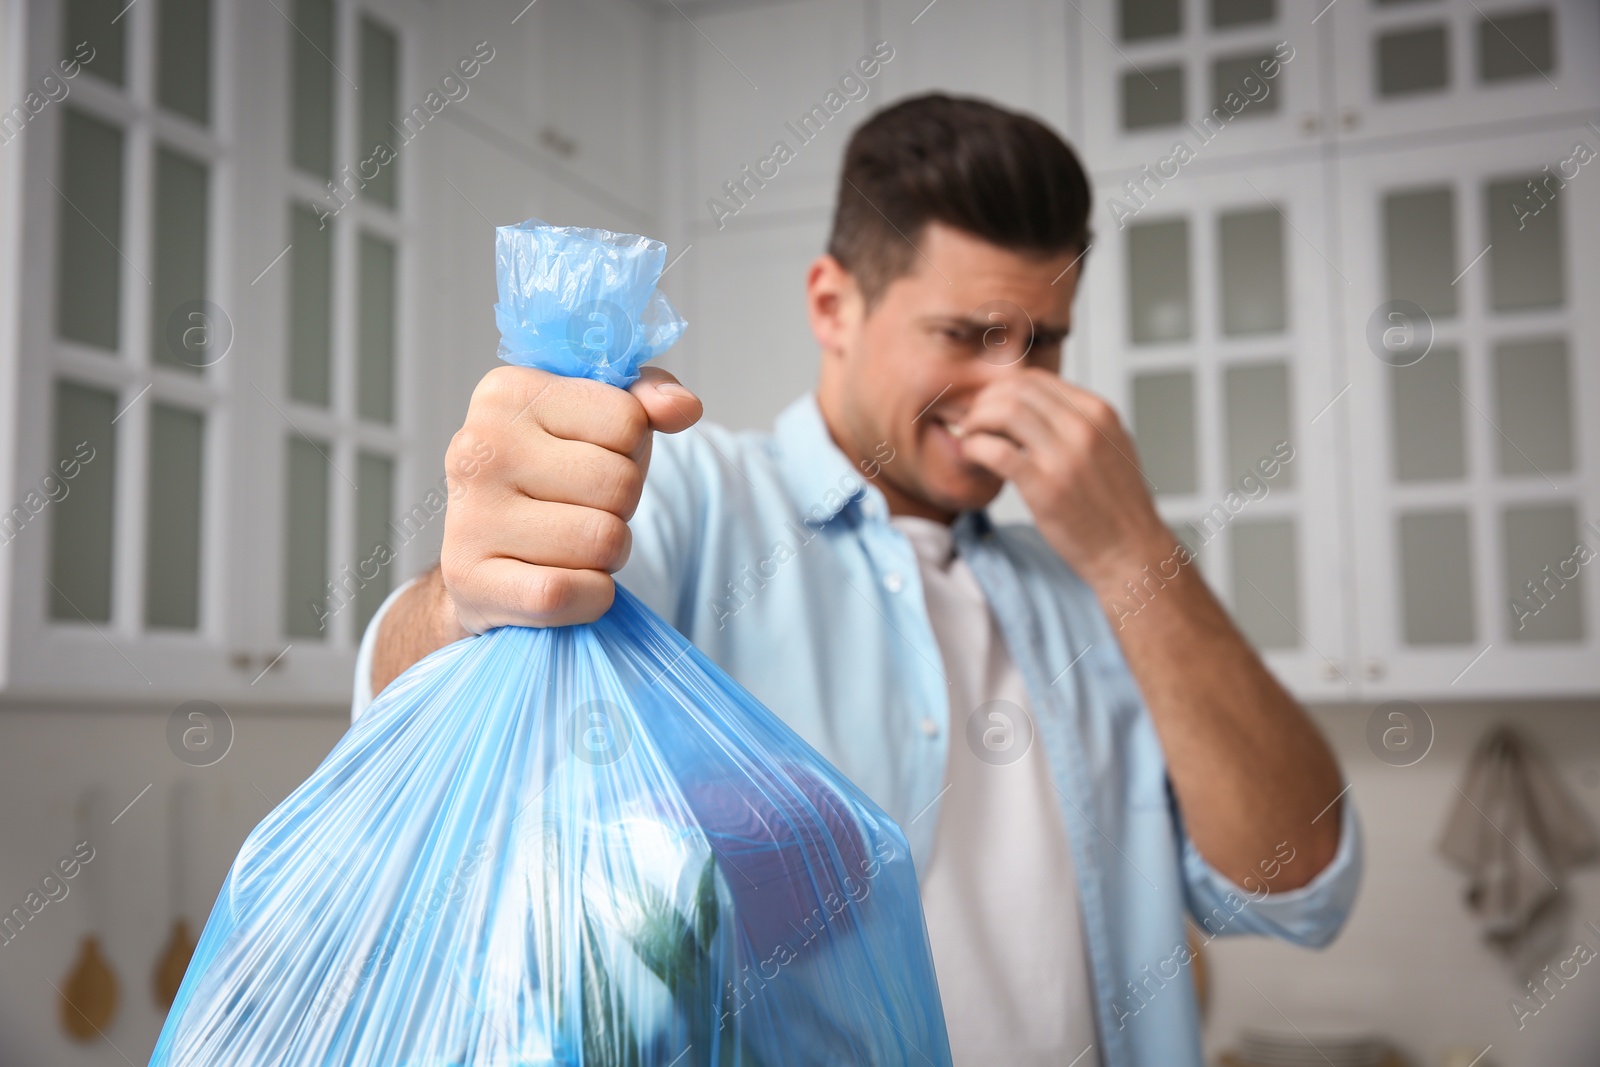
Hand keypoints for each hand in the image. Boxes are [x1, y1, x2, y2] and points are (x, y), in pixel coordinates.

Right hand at [440, 364, 701, 630]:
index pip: (629, 421)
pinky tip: (566, 583)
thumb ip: (645, 398)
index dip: (630, 450)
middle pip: (620, 484)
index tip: (590, 458)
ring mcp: (469, 516)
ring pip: (602, 540)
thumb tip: (684, 407)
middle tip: (584, 510)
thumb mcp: (597, 422)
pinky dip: (588, 597)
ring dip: (607, 555)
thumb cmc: (552, 479)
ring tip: (571, 545)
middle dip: (621, 507)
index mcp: (507, 392)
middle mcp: (478, 448)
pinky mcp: (470, 581)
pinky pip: (565, 594)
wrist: (483, 559)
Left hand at [955, 371, 1172, 595]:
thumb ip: (1079, 423)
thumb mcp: (1110, 448)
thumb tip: (1036, 407)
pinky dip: (975, 447)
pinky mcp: (1045, 487)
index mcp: (1099, 413)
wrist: (1131, 551)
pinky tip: (973, 456)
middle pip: (1017, 389)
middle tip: (974, 421)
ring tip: (972, 437)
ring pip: (1004, 411)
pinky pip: (996, 451)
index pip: (1037, 379)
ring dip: (977, 421)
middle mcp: (1084, 428)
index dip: (1004, 389)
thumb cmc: (1116, 507)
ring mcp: (1065, 457)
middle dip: (985, 401)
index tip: (990, 407)